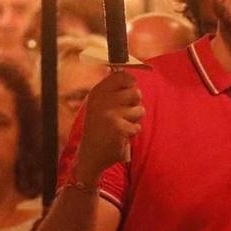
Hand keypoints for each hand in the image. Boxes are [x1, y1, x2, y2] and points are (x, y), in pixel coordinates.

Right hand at [75, 69, 143, 184]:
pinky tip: (120, 136)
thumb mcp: (101, 105)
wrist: (90, 154)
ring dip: (134, 120)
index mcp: (97, 92)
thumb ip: (114, 91)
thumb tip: (133, 79)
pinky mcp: (118, 128)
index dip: (131, 83)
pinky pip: (137, 127)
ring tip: (120, 126)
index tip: (130, 89)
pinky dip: (132, 133)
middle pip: (136, 93)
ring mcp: (110, 114)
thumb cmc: (100, 128)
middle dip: (135, 105)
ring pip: (139, 110)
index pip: (122, 76)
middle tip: (123, 114)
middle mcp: (102, 100)